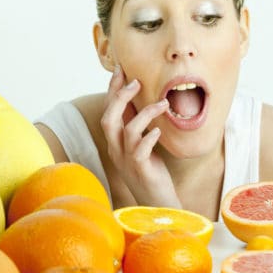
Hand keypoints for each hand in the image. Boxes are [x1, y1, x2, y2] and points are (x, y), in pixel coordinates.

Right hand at [100, 65, 180, 207]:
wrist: (157, 203)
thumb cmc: (152, 172)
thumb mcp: (143, 145)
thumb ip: (139, 126)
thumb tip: (142, 99)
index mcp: (115, 142)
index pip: (109, 110)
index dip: (113, 90)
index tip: (121, 69)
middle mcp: (116, 150)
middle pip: (109, 118)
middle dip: (120, 97)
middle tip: (137, 81)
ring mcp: (127, 161)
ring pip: (126, 131)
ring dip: (145, 113)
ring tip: (163, 103)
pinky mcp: (140, 170)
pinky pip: (140, 150)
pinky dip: (149, 137)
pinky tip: (159, 130)